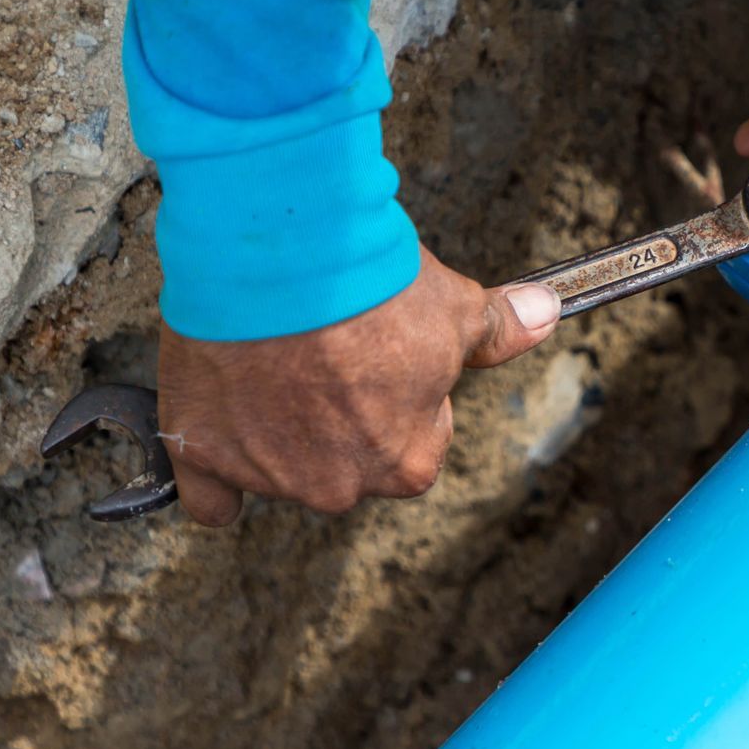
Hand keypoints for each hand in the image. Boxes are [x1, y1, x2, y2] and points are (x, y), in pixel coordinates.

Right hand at [157, 246, 559, 524]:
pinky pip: (206, 493)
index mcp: (407, 463)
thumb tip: (545, 315)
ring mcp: (267, 474)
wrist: (284, 254)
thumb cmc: (375, 285)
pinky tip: (215, 448)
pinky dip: (211, 475)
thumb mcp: (455, 307)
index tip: (383, 358)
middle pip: (345, 462)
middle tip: (328, 352)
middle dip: (339, 417)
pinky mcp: (203, 452)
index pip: (415, 447)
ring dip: (277, 426)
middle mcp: (338, 486)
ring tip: (277, 354)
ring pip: (279, 466)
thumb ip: (500, 329)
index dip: (402, 398)